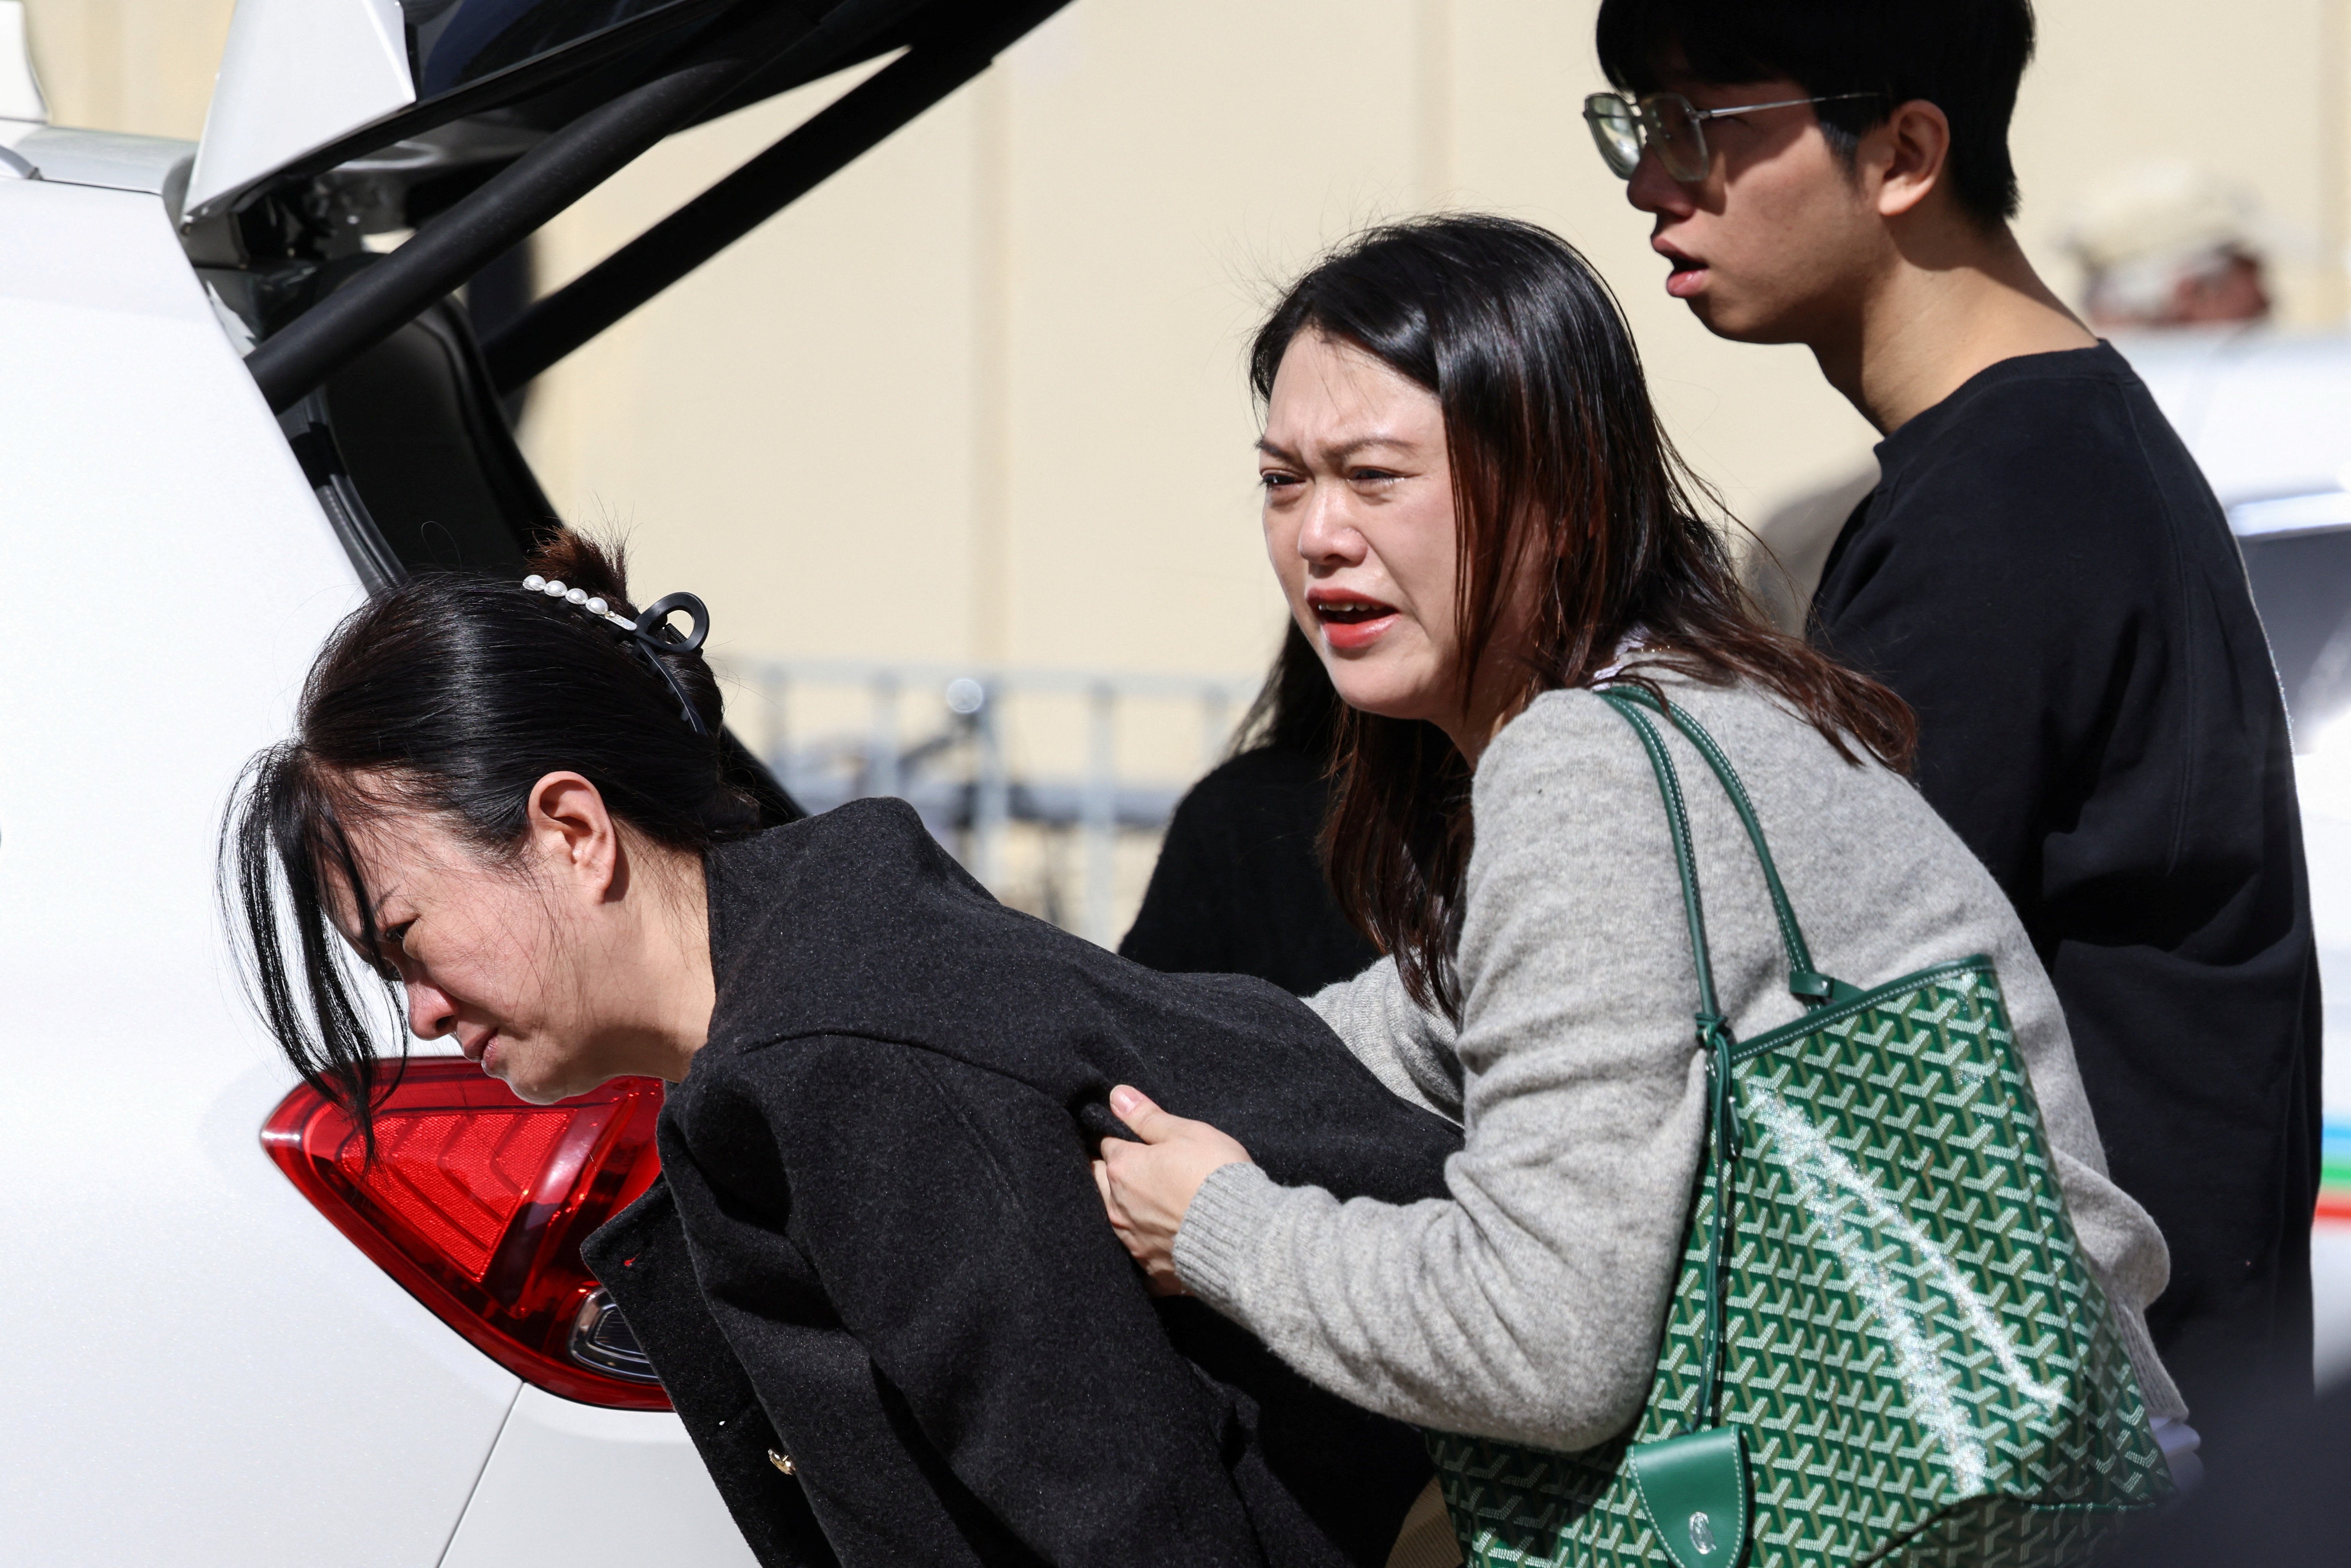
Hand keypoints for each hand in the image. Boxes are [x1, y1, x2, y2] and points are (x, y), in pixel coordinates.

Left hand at [1091, 1084, 1252, 1296]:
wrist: (1242, 1237)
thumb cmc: (1214, 1176)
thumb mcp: (1186, 1133)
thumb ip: (1147, 1116)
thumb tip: (1116, 1095)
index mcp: (1123, 1169)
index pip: (1108, 1146)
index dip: (1121, 1139)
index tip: (1134, 1140)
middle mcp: (1119, 1208)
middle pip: (1101, 1183)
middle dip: (1112, 1173)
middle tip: (1137, 1168)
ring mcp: (1133, 1243)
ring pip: (1117, 1219)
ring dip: (1127, 1209)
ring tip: (1153, 1202)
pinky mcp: (1152, 1271)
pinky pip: (1141, 1254)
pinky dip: (1148, 1244)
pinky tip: (1164, 1239)